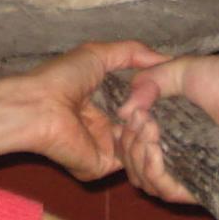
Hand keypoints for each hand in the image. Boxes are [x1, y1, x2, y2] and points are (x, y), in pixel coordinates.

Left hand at [11, 40, 164, 180]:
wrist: (39, 105)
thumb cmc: (62, 78)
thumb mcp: (99, 54)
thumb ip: (132, 53)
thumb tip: (166, 58)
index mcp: (102, 106)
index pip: (138, 109)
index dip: (156, 101)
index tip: (176, 92)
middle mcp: (104, 130)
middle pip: (142, 129)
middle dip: (160, 119)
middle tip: (180, 108)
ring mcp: (103, 150)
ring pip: (141, 147)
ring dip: (152, 131)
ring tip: (160, 116)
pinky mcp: (101, 166)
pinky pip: (131, 161)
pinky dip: (143, 147)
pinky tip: (149, 130)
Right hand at [118, 53, 218, 202]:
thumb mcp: (180, 70)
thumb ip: (147, 82)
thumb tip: (121, 112)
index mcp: (169, 131)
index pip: (131, 145)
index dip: (122, 134)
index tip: (126, 114)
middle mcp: (176, 155)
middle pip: (133, 165)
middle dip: (127, 142)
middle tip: (139, 118)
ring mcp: (189, 172)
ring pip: (146, 181)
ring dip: (136, 155)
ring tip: (148, 129)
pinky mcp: (203, 187)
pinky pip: (168, 191)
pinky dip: (153, 171)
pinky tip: (153, 147)